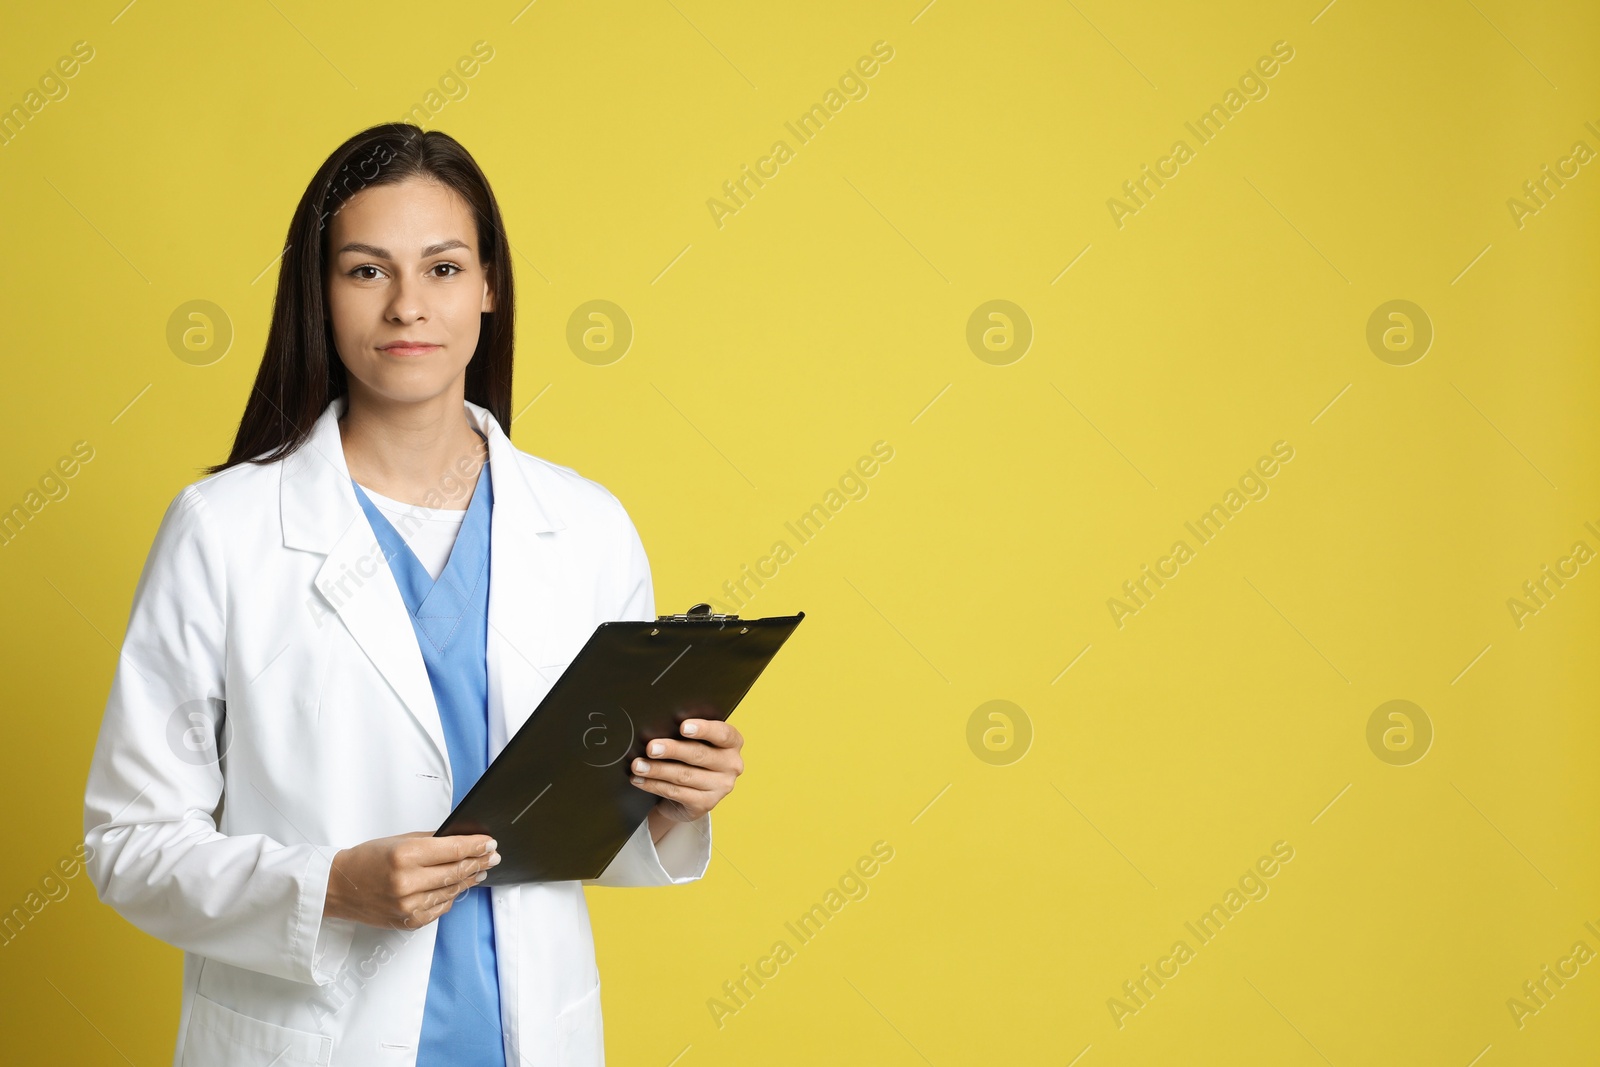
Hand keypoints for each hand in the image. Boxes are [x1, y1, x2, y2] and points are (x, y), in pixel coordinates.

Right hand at [324, 831, 499, 929]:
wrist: (338, 888)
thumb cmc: (366, 860)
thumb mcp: (398, 840)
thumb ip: (430, 841)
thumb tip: (461, 840)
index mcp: (405, 856)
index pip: (452, 850)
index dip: (475, 846)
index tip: (489, 843)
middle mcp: (407, 882)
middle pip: (456, 872)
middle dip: (478, 862)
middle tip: (492, 856)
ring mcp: (408, 905)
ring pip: (451, 891)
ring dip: (468, 880)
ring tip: (480, 871)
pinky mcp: (409, 921)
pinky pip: (440, 908)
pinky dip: (450, 896)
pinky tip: (457, 887)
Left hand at [631, 718, 743, 827]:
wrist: (691, 794)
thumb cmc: (691, 758)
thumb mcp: (695, 742)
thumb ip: (687, 734)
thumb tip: (659, 726)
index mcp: (733, 743)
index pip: (723, 734)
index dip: (704, 729)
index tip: (683, 726)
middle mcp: (731, 765)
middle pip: (699, 755)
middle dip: (672, 750)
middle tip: (650, 747)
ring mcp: (720, 787)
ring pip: (684, 775)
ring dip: (657, 770)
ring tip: (638, 765)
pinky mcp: (705, 804)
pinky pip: (676, 793)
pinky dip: (654, 785)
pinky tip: (640, 780)